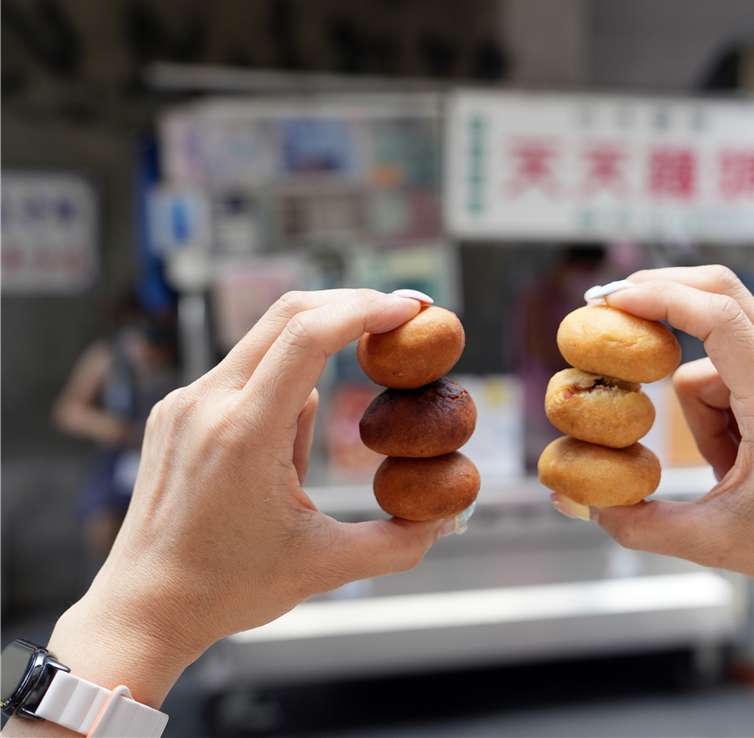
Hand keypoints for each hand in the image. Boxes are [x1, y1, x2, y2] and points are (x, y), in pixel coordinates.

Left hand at [47, 289, 453, 707]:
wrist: (142, 609)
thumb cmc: (225, 589)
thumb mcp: (324, 567)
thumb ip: (397, 542)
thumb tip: (450, 519)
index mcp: (243, 434)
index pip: (307, 336)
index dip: (366, 309)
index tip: (411, 308)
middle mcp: (206, 404)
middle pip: (288, 314)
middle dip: (352, 307)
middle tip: (404, 314)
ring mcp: (184, 403)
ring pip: (266, 347)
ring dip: (311, 369)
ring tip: (294, 472)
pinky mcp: (175, 411)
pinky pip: (240, 376)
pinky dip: (276, 391)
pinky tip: (271, 460)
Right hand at [577, 266, 753, 595]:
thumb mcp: (714, 542)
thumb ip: (640, 525)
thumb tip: (578, 505)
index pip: (719, 318)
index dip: (661, 299)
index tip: (611, 302)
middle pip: (720, 292)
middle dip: (661, 294)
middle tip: (607, 310)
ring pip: (711, 349)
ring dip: (693, 401)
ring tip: (721, 464)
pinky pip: (726, 367)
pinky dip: (710, 404)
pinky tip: (730, 454)